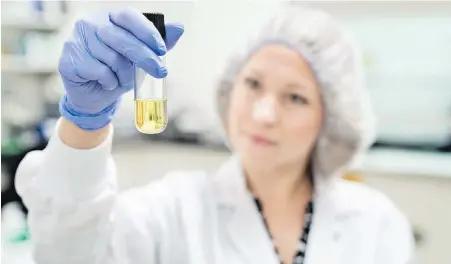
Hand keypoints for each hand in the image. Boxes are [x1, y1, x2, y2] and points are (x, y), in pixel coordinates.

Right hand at [58, 8, 183, 129]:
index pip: (130, 17)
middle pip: (124, 39)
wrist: (94, 95)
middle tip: (161, 72)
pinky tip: (105, 82)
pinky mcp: (69, 58)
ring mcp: (76, 39)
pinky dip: (109, 81)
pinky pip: (99, 71)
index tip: (162, 50)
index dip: (148, 33)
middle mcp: (90, 23)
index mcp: (110, 17)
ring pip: (112, 58)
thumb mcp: (141, 57)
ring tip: (120, 79)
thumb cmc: (118, 71)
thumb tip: (179, 28)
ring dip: (123, 75)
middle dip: (146, 58)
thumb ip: (158, 42)